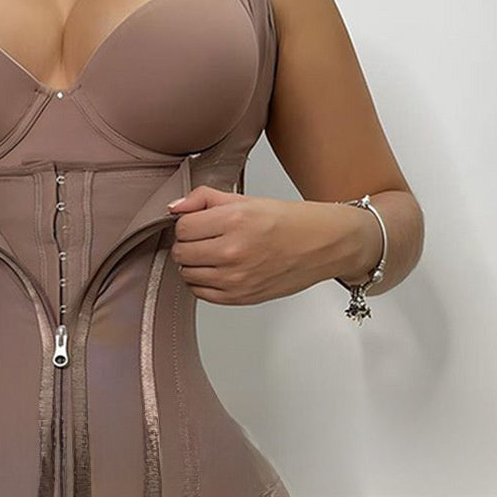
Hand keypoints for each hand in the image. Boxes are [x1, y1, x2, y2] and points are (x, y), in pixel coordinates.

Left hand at [166, 186, 376, 304]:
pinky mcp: (239, 298)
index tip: (197, 222)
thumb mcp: (247, 199)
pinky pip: (200, 293)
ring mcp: (235, 279)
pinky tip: (217, 270)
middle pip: (180, 252)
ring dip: (193, 263)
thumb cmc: (289, 221)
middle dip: (187, 243)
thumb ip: (204, 199)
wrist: (322, 245)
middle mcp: (234, 251)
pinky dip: (201, 281)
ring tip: (212, 253)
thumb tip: (174, 207)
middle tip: (203, 238)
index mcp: (235, 220)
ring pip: (186, 274)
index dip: (186, 223)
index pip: (183, 227)